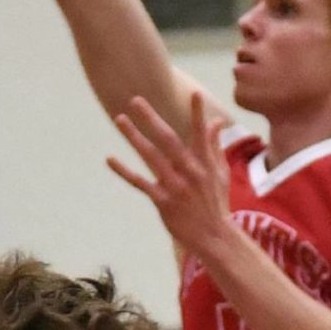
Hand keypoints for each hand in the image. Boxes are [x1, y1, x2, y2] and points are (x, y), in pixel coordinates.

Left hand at [108, 94, 234, 262]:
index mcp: (204, 164)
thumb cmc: (216, 203)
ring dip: (134, 137)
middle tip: (136, 100)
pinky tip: (110, 159)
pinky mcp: (163, 202)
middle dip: (151, 118)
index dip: (198, 114)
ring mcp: (175, 186)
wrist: (213, 236)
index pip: (201, 134)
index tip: (195, 93)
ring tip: (120, 119)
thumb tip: (216, 121)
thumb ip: (214, 145)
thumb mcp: (220, 173)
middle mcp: (190, 172)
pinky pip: (140, 183)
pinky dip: (124, 171)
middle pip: (168, 139)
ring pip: (151, 156)